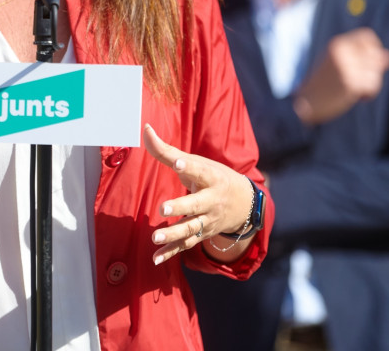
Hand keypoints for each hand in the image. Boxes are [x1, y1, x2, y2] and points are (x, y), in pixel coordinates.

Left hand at [142, 124, 254, 265]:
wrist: (243, 203)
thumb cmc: (213, 177)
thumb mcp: (196, 162)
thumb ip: (168, 151)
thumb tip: (145, 129)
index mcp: (211, 178)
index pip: (200, 171)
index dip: (189, 166)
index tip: (179, 163)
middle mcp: (211, 201)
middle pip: (196, 205)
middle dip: (181, 207)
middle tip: (163, 209)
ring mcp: (208, 220)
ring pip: (191, 229)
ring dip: (173, 234)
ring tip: (155, 237)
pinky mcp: (202, 235)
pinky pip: (186, 245)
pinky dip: (171, 253)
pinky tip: (155, 258)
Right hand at [293, 28, 388, 124]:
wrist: (307, 102)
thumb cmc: (324, 82)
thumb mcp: (340, 63)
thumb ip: (362, 58)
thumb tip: (387, 56)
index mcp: (337, 44)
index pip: (367, 36)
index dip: (374, 48)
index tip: (369, 62)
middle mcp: (342, 53)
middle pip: (375, 55)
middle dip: (374, 69)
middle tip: (361, 80)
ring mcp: (346, 68)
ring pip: (376, 72)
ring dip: (372, 83)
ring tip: (357, 89)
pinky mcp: (350, 84)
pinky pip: (373, 86)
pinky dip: (369, 93)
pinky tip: (358, 97)